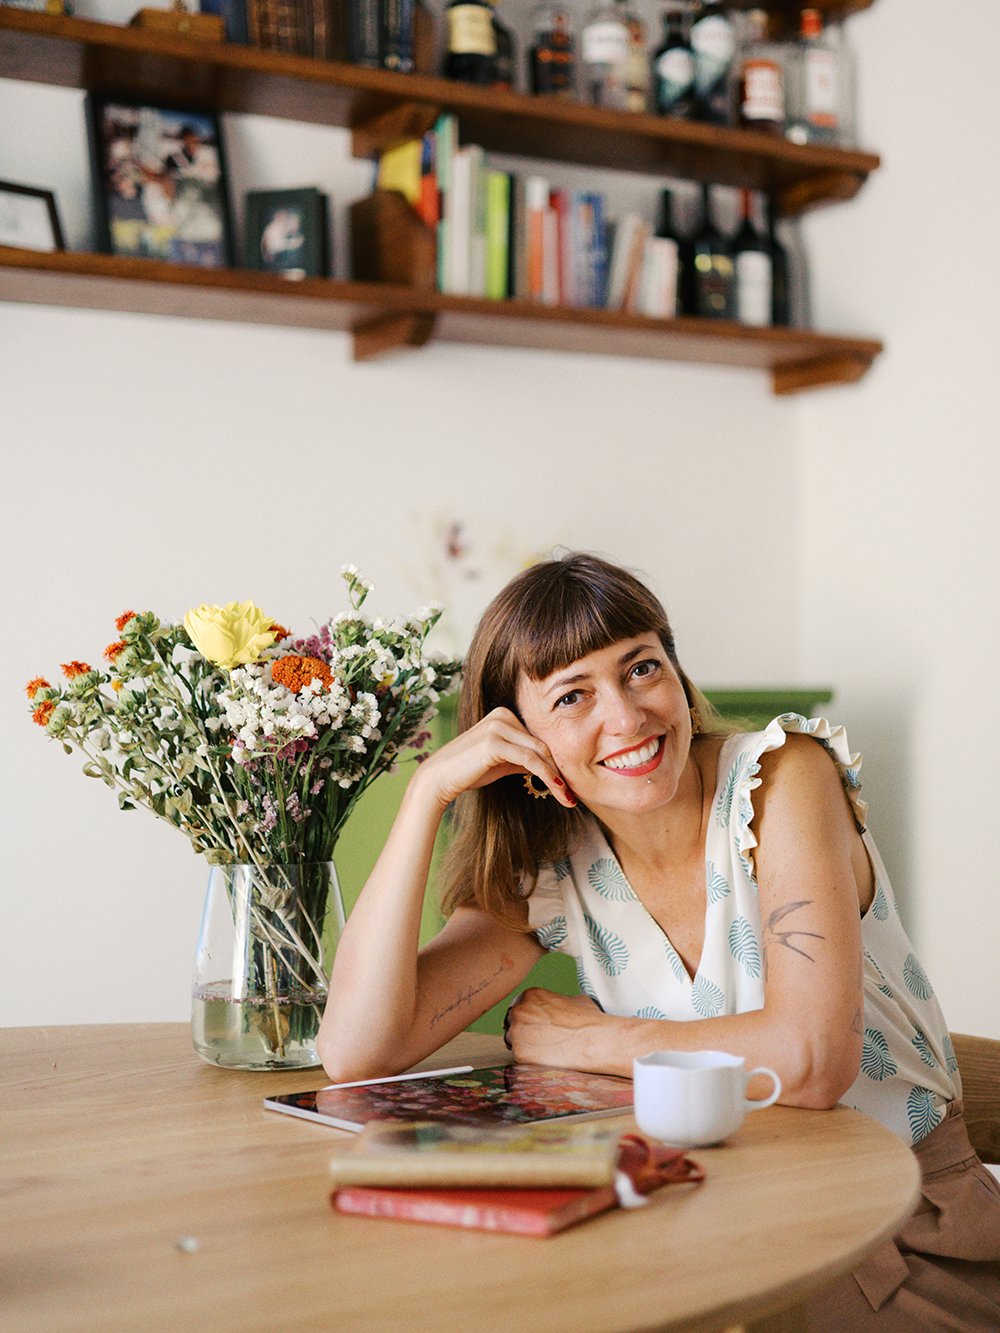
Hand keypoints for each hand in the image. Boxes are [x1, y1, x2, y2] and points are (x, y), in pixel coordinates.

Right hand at [415, 707, 576, 810]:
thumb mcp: (501, 761)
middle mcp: (502, 715)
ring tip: (569, 798)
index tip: (567, 785)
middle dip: (560, 771)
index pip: (538, 740)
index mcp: (504, 715)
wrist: (439, 779)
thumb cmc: (468, 771)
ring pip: (540, 753)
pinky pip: (530, 760)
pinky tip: (558, 790)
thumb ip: (522, 758)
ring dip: (557, 778)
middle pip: (542, 745)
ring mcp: (498, 726)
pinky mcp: (495, 742)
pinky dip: (547, 776)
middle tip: (573, 795)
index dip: (555, 763)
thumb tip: (547, 767)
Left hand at [505, 987, 605, 1068]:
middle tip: (539, 1041)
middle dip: (522, 1031)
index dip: (527, 1019)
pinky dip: (529, 1060)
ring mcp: (517, 1031)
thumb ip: (556, 1001)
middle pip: (510, 1023)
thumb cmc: (589, 1020)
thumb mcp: (572, 999)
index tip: (537, 1027)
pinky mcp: (520, 1053)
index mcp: (530, 994)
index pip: (518, 1007)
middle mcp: (519, 1010)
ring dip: (524, 1046)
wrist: (595, 1040)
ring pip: (512, 1041)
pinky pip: (518, 1057)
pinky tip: (546, 1059)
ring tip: (545, 1050)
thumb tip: (558, 1006)